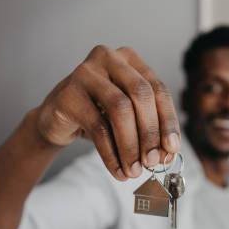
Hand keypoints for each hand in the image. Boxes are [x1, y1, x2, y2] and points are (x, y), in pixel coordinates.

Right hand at [36, 45, 180, 180]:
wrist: (56, 119)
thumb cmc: (99, 115)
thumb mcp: (128, 118)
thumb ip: (149, 129)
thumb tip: (167, 154)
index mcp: (130, 59)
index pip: (158, 89)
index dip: (168, 120)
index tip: (172, 149)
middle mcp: (109, 58)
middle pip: (141, 94)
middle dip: (150, 132)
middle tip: (153, 162)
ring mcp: (86, 73)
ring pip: (120, 110)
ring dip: (130, 145)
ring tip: (134, 170)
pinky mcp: (69, 94)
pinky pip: (97, 127)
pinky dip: (111, 154)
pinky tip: (117, 170)